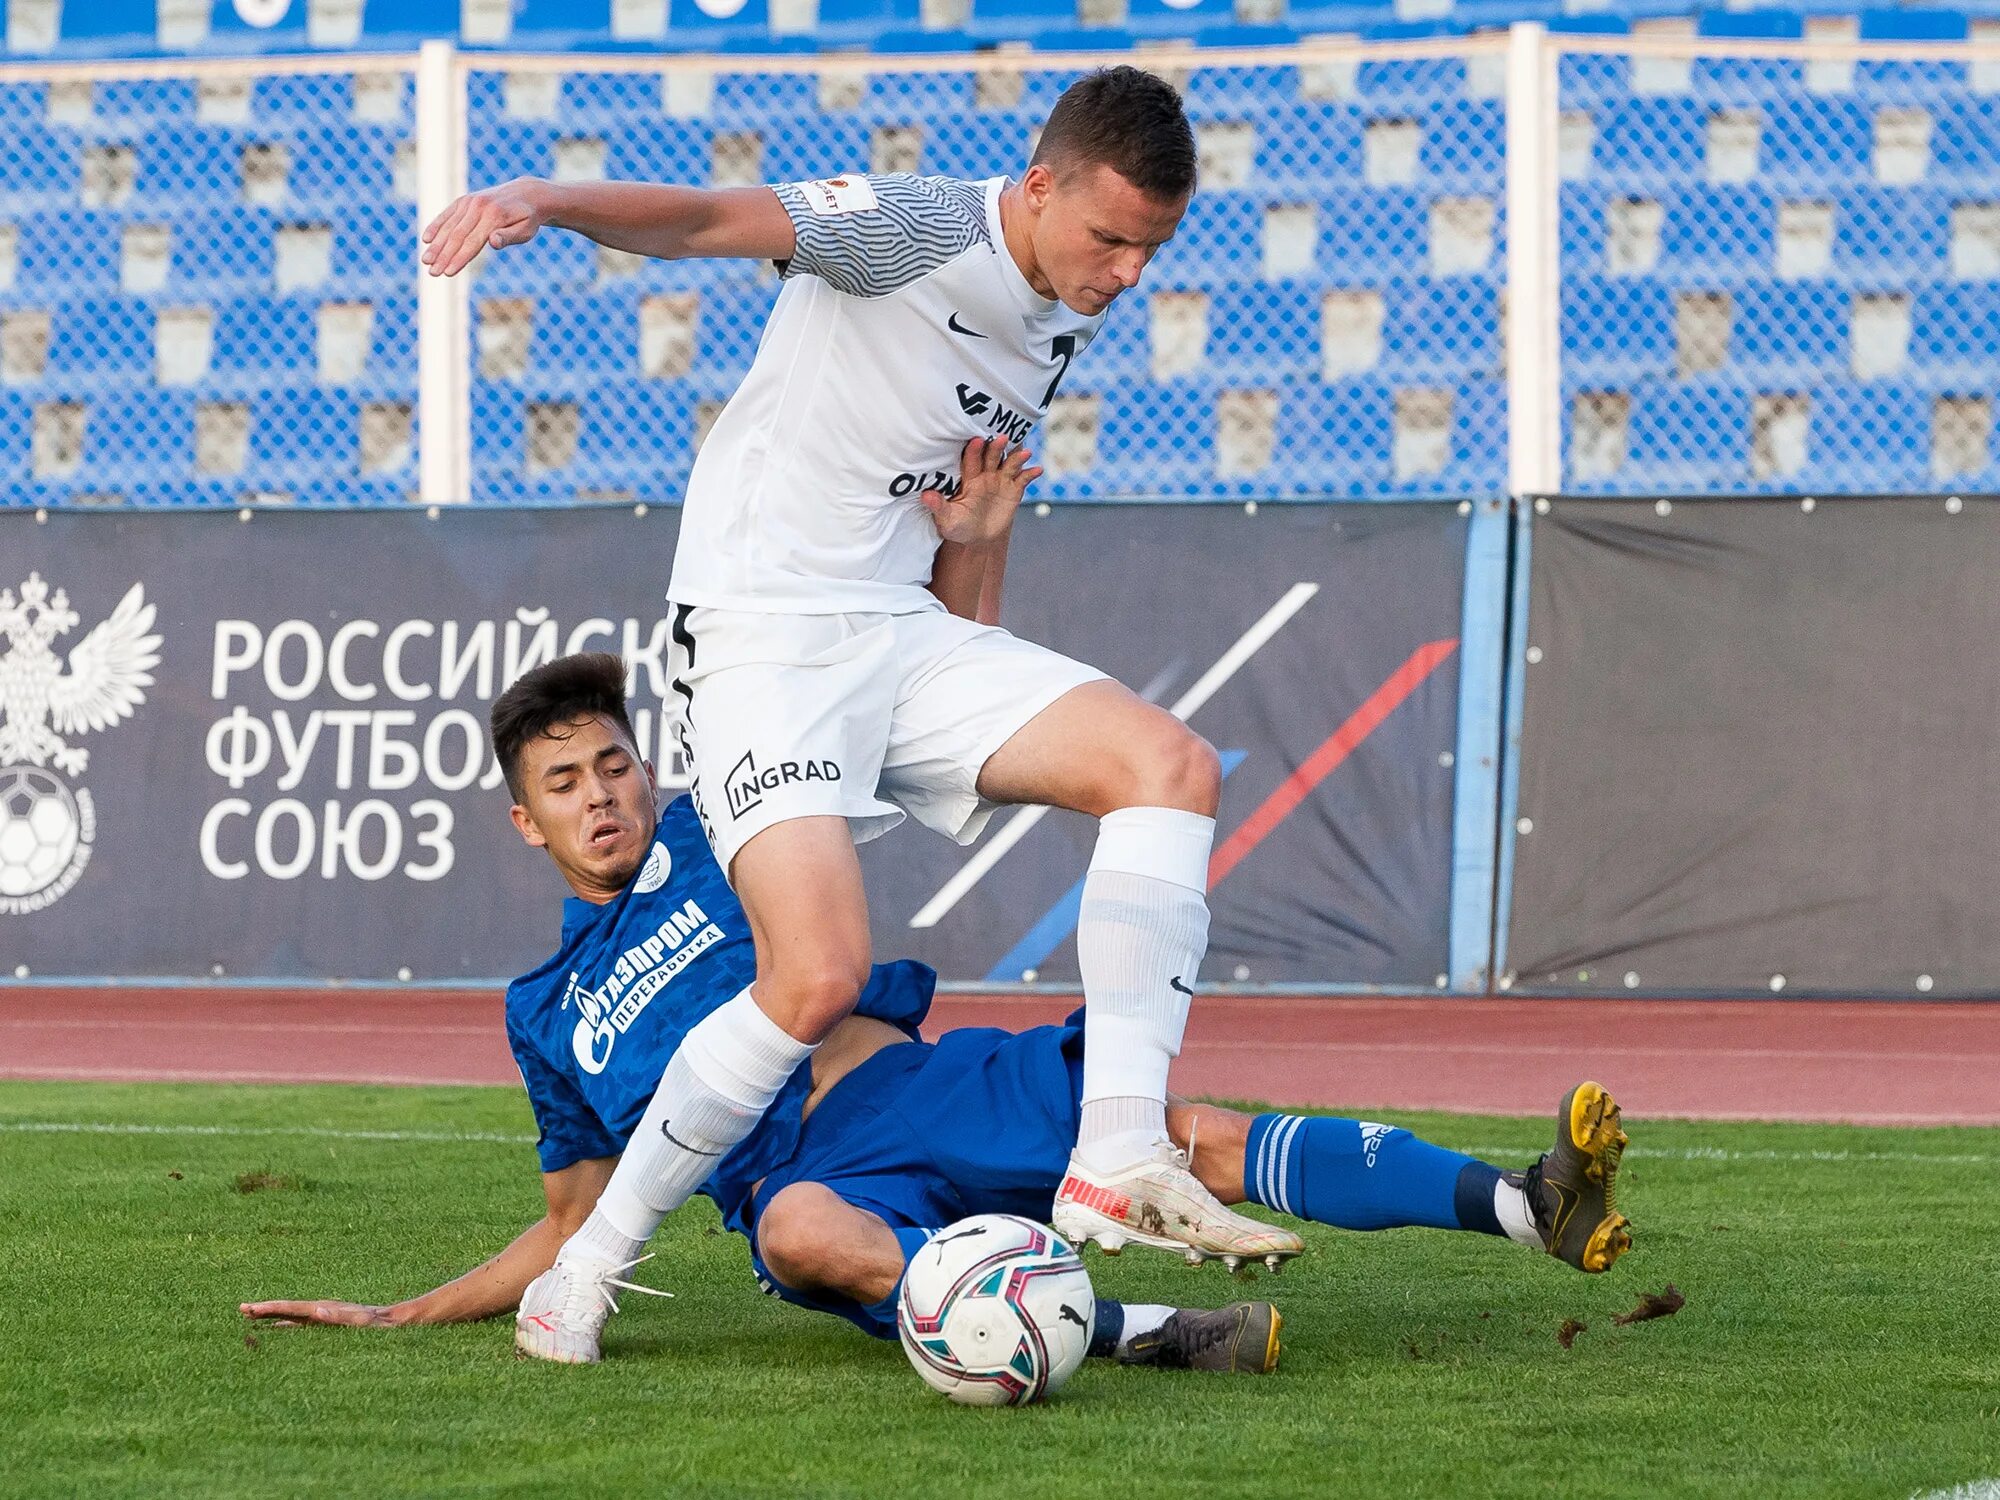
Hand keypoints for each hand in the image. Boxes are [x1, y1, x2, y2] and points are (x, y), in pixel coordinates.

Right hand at [240, 1298, 405, 1327]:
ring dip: (273, 1315)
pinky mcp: (331, 1322)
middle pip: (289, 1309)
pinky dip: (287, 1323)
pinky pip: (303, 1323)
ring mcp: (326, 1315)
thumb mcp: (363, 1323)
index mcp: (327, 1309)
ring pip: (293, 1315)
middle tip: (241, 1309)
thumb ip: (341, 1318)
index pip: (292, 1309)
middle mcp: (324, 1310)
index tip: (249, 1309)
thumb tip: (316, 1311)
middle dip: (265, 1309)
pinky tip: (279, 1328)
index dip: (270, 1309)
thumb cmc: (382, 1325)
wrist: (398, 1321)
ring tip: (252, 1316)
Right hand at [421, 178, 556, 276]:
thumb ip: (509, 236)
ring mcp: (469, 202)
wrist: (526, 193)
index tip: (448, 273)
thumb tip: (493, 243)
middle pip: (457, 236)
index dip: (459, 259)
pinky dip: (436, 226)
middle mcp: (478, 207)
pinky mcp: (464, 200)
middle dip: (443, 256)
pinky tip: (426, 239)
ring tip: (425, 262)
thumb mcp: (526, 230)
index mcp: (494, 216)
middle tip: (432, 273)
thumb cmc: (528, 218)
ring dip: (436, 245)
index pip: (472, 242)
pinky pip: (447, 215)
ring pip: (449, 226)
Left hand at [920, 437, 1041, 545]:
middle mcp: (985, 475)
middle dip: (996, 447)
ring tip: (1024, 452)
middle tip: (1002, 438)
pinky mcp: (1014, 490)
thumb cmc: (958, 526)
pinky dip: (1030, 474)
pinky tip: (1037, 470)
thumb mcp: (947, 519)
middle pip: (991, 456)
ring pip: (1009, 464)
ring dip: (1017, 457)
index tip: (976, 441)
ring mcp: (1001, 481)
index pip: (971, 460)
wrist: (977, 539)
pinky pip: (1023, 479)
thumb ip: (938, 506)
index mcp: (968, 478)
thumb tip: (925, 496)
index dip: (974, 450)